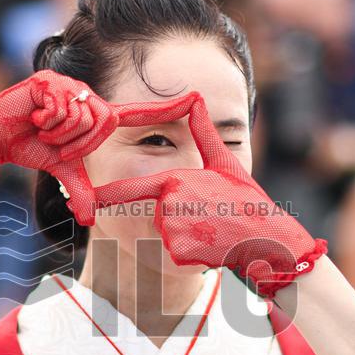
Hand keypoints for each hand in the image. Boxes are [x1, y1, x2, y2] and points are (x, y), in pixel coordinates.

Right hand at [0, 69, 197, 224]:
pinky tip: (33, 118)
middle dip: (78, 144)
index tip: (198, 98)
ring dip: (60, 133)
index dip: (167, 106)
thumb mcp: (63, 173)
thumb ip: (82, 191)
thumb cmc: (31, 147)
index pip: (139, 112)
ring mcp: (71, 86)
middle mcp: (90, 98)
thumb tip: (91, 221)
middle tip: (55, 145)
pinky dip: (46, 121)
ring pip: (83, 117)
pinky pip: (61, 107)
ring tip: (43, 130)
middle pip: (103, 124)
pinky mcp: (51, 80)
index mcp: (98, 117)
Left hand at [93, 94, 326, 295]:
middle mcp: (170, 205)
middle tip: (207, 217)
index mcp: (177, 180)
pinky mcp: (181, 253)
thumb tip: (198, 99)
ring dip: (185, 237)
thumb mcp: (227, 163)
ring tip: (211, 231)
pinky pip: (175, 254)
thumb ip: (205, 133)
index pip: (135, 189)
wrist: (266, 236)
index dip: (109, 195)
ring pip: (166, 236)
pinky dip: (191, 254)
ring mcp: (174, 231)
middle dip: (177, 219)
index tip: (88, 200)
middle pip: (157, 215)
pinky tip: (211, 247)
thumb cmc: (246, 198)